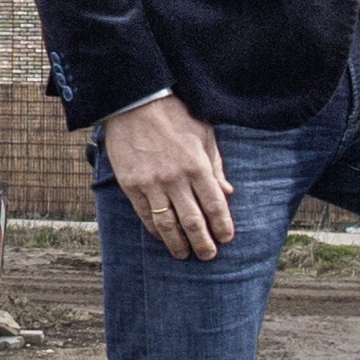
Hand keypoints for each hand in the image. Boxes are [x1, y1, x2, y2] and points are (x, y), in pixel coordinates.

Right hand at [101, 93, 236, 260]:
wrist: (135, 103)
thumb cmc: (174, 116)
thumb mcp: (204, 135)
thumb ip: (216, 165)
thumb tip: (228, 193)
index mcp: (197, 165)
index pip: (214, 204)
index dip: (222, 225)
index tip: (226, 238)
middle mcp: (175, 178)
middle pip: (193, 221)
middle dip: (203, 243)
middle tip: (208, 256)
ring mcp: (151, 183)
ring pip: (168, 224)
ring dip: (178, 244)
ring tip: (184, 255)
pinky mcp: (131, 185)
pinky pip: (145, 215)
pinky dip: (155, 230)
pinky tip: (162, 238)